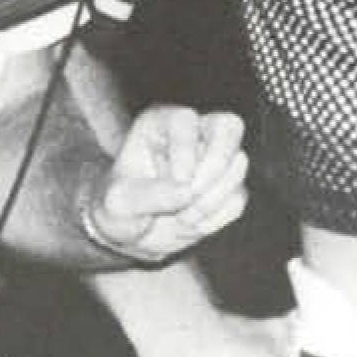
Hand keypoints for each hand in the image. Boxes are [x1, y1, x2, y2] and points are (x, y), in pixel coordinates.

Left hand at [83, 106, 248, 263]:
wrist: (132, 236)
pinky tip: (193, 222)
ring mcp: (213, 159)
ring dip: (211, 199)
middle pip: (228, 126)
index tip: (178, 182)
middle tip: (193, 194)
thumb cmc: (118, 209)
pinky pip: (238, 198)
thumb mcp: (117, 204)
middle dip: (217, 165)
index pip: (185, 120)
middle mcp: (191, 134)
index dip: (186, 150)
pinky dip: (217, 217)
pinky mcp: (226, 186)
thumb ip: (147, 195)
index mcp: (159, 125)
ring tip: (182, 216)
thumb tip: (184, 191)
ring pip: (238, 164)